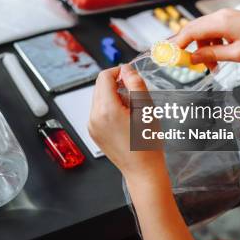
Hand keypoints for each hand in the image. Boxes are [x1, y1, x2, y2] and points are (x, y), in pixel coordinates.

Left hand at [88, 65, 166, 182]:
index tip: (131, 76)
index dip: (118, 71)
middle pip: (99, 86)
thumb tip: (127, 69)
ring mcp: (91, 125)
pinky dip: (109, 107)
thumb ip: (136, 85)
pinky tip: (124, 118)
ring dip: (113, 95)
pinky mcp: (93, 132)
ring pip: (98, 98)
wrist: (142, 170)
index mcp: (106, 110)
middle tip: (134, 93)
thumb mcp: (146, 109)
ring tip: (131, 108)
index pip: (104, 77)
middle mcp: (94, 117)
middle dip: (116, 83)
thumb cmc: (147, 144)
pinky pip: (98, 111)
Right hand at [173, 8, 239, 64]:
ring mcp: (225, 15)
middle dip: (187, 47)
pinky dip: (211, 44)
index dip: (176, 43)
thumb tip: (193, 58)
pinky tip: (219, 56)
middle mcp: (220, 15)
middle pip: (193, 29)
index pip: (190, 31)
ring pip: (203, 32)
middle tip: (184, 63)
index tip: (168, 55)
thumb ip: (212, 55)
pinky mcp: (229, 19)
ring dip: (202, 49)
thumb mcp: (237, 54)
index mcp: (221, 22)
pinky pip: (212, 31)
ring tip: (213, 67)